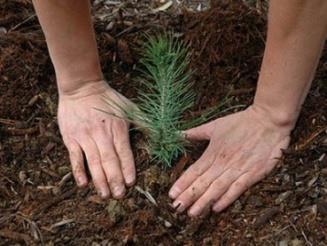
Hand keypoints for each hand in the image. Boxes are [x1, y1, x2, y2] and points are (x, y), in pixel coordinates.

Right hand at [58, 80, 135, 198]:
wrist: (81, 87)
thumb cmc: (109, 99)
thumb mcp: (129, 107)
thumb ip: (145, 122)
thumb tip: (164, 133)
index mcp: (117, 128)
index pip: (124, 152)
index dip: (127, 168)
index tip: (131, 183)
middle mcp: (101, 134)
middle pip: (109, 160)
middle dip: (115, 179)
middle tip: (120, 195)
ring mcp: (85, 137)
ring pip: (93, 162)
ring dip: (99, 180)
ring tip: (105, 195)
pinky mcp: (71, 138)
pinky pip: (75, 157)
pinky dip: (79, 171)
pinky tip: (83, 184)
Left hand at [169, 105, 292, 216]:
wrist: (268, 120)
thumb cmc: (241, 122)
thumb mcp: (215, 125)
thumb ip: (196, 133)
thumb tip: (179, 134)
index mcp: (213, 152)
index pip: (194, 171)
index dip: (182, 183)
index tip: (171, 194)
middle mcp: (223, 163)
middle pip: (203, 182)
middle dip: (188, 196)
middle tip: (176, 208)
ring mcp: (238, 169)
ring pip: (217, 188)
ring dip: (204, 201)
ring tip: (192, 213)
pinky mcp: (253, 174)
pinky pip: (238, 189)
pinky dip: (227, 198)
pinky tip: (216, 208)